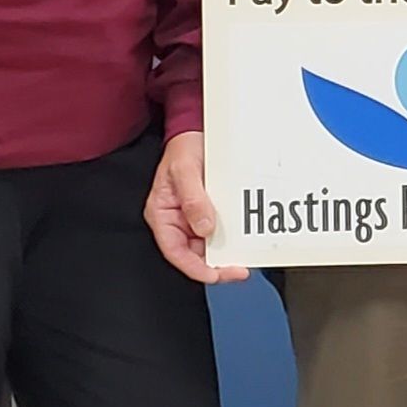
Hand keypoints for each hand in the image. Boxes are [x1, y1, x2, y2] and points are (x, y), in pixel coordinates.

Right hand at [147, 131, 244, 283]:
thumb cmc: (183, 148)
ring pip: (207, 247)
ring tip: (243, 258)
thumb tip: (204, 228)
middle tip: (238, 270)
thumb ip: (194, 200)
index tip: (214, 274)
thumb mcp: (185, 171)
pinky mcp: (207, 213)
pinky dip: (230, 240)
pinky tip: (242, 241)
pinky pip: (218, 233)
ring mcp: (192, 218)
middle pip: (193, 255)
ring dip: (224, 255)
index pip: (174, 251)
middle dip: (215, 266)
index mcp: (162, 215)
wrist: (196, 132)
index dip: (194, 268)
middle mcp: (176, 221)